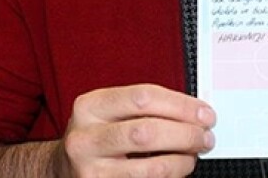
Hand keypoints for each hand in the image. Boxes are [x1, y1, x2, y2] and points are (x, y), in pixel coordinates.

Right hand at [56, 83, 216, 177]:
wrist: (62, 169)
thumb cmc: (97, 136)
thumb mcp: (109, 113)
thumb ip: (144, 108)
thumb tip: (195, 113)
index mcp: (89, 107)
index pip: (143, 97)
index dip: (180, 105)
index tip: (204, 112)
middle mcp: (85, 139)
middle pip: (147, 132)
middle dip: (186, 134)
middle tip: (206, 136)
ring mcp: (90, 171)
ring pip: (150, 168)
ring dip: (182, 161)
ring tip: (193, 155)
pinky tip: (176, 170)